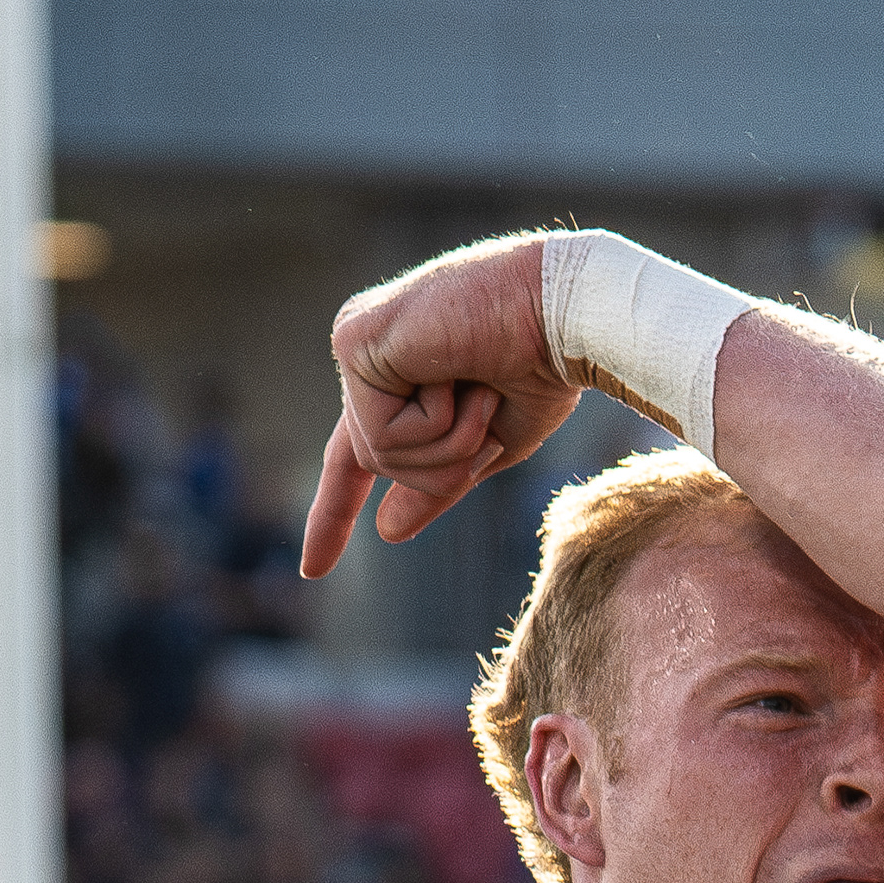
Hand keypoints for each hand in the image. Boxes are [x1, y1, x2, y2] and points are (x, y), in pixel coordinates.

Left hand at [301, 235, 582, 577]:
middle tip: (489, 404)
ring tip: (479, 386)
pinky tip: (458, 374)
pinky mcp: (353, 341)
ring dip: (450, 442)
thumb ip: (437, 484)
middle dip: (447, 463)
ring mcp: (353, 345)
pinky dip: (438, 423)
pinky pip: (383, 435)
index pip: (352, 458)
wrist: (568, 313)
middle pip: (378, 465)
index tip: (315, 569)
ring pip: (381, 456)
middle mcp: (364, 357)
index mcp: (394, 377)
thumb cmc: (544, 366)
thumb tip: (386, 532)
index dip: (334, 515)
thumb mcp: (490, 445)